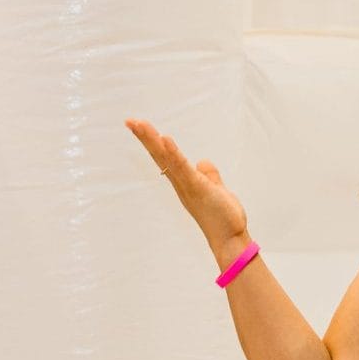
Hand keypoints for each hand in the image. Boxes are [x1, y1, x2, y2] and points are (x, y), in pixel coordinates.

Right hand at [126, 118, 249, 257]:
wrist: (230, 239)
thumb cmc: (223, 217)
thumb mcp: (216, 190)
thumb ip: (210, 175)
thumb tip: (202, 161)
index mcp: (184, 181)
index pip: (166, 158)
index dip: (153, 142)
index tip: (140, 126)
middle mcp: (180, 183)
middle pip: (160, 156)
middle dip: (145, 137)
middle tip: (129, 120)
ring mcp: (187, 185)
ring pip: (167, 159)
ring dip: (153, 141)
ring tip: (140, 124)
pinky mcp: (197, 188)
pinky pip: (182, 168)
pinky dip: (173, 154)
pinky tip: (165, 139)